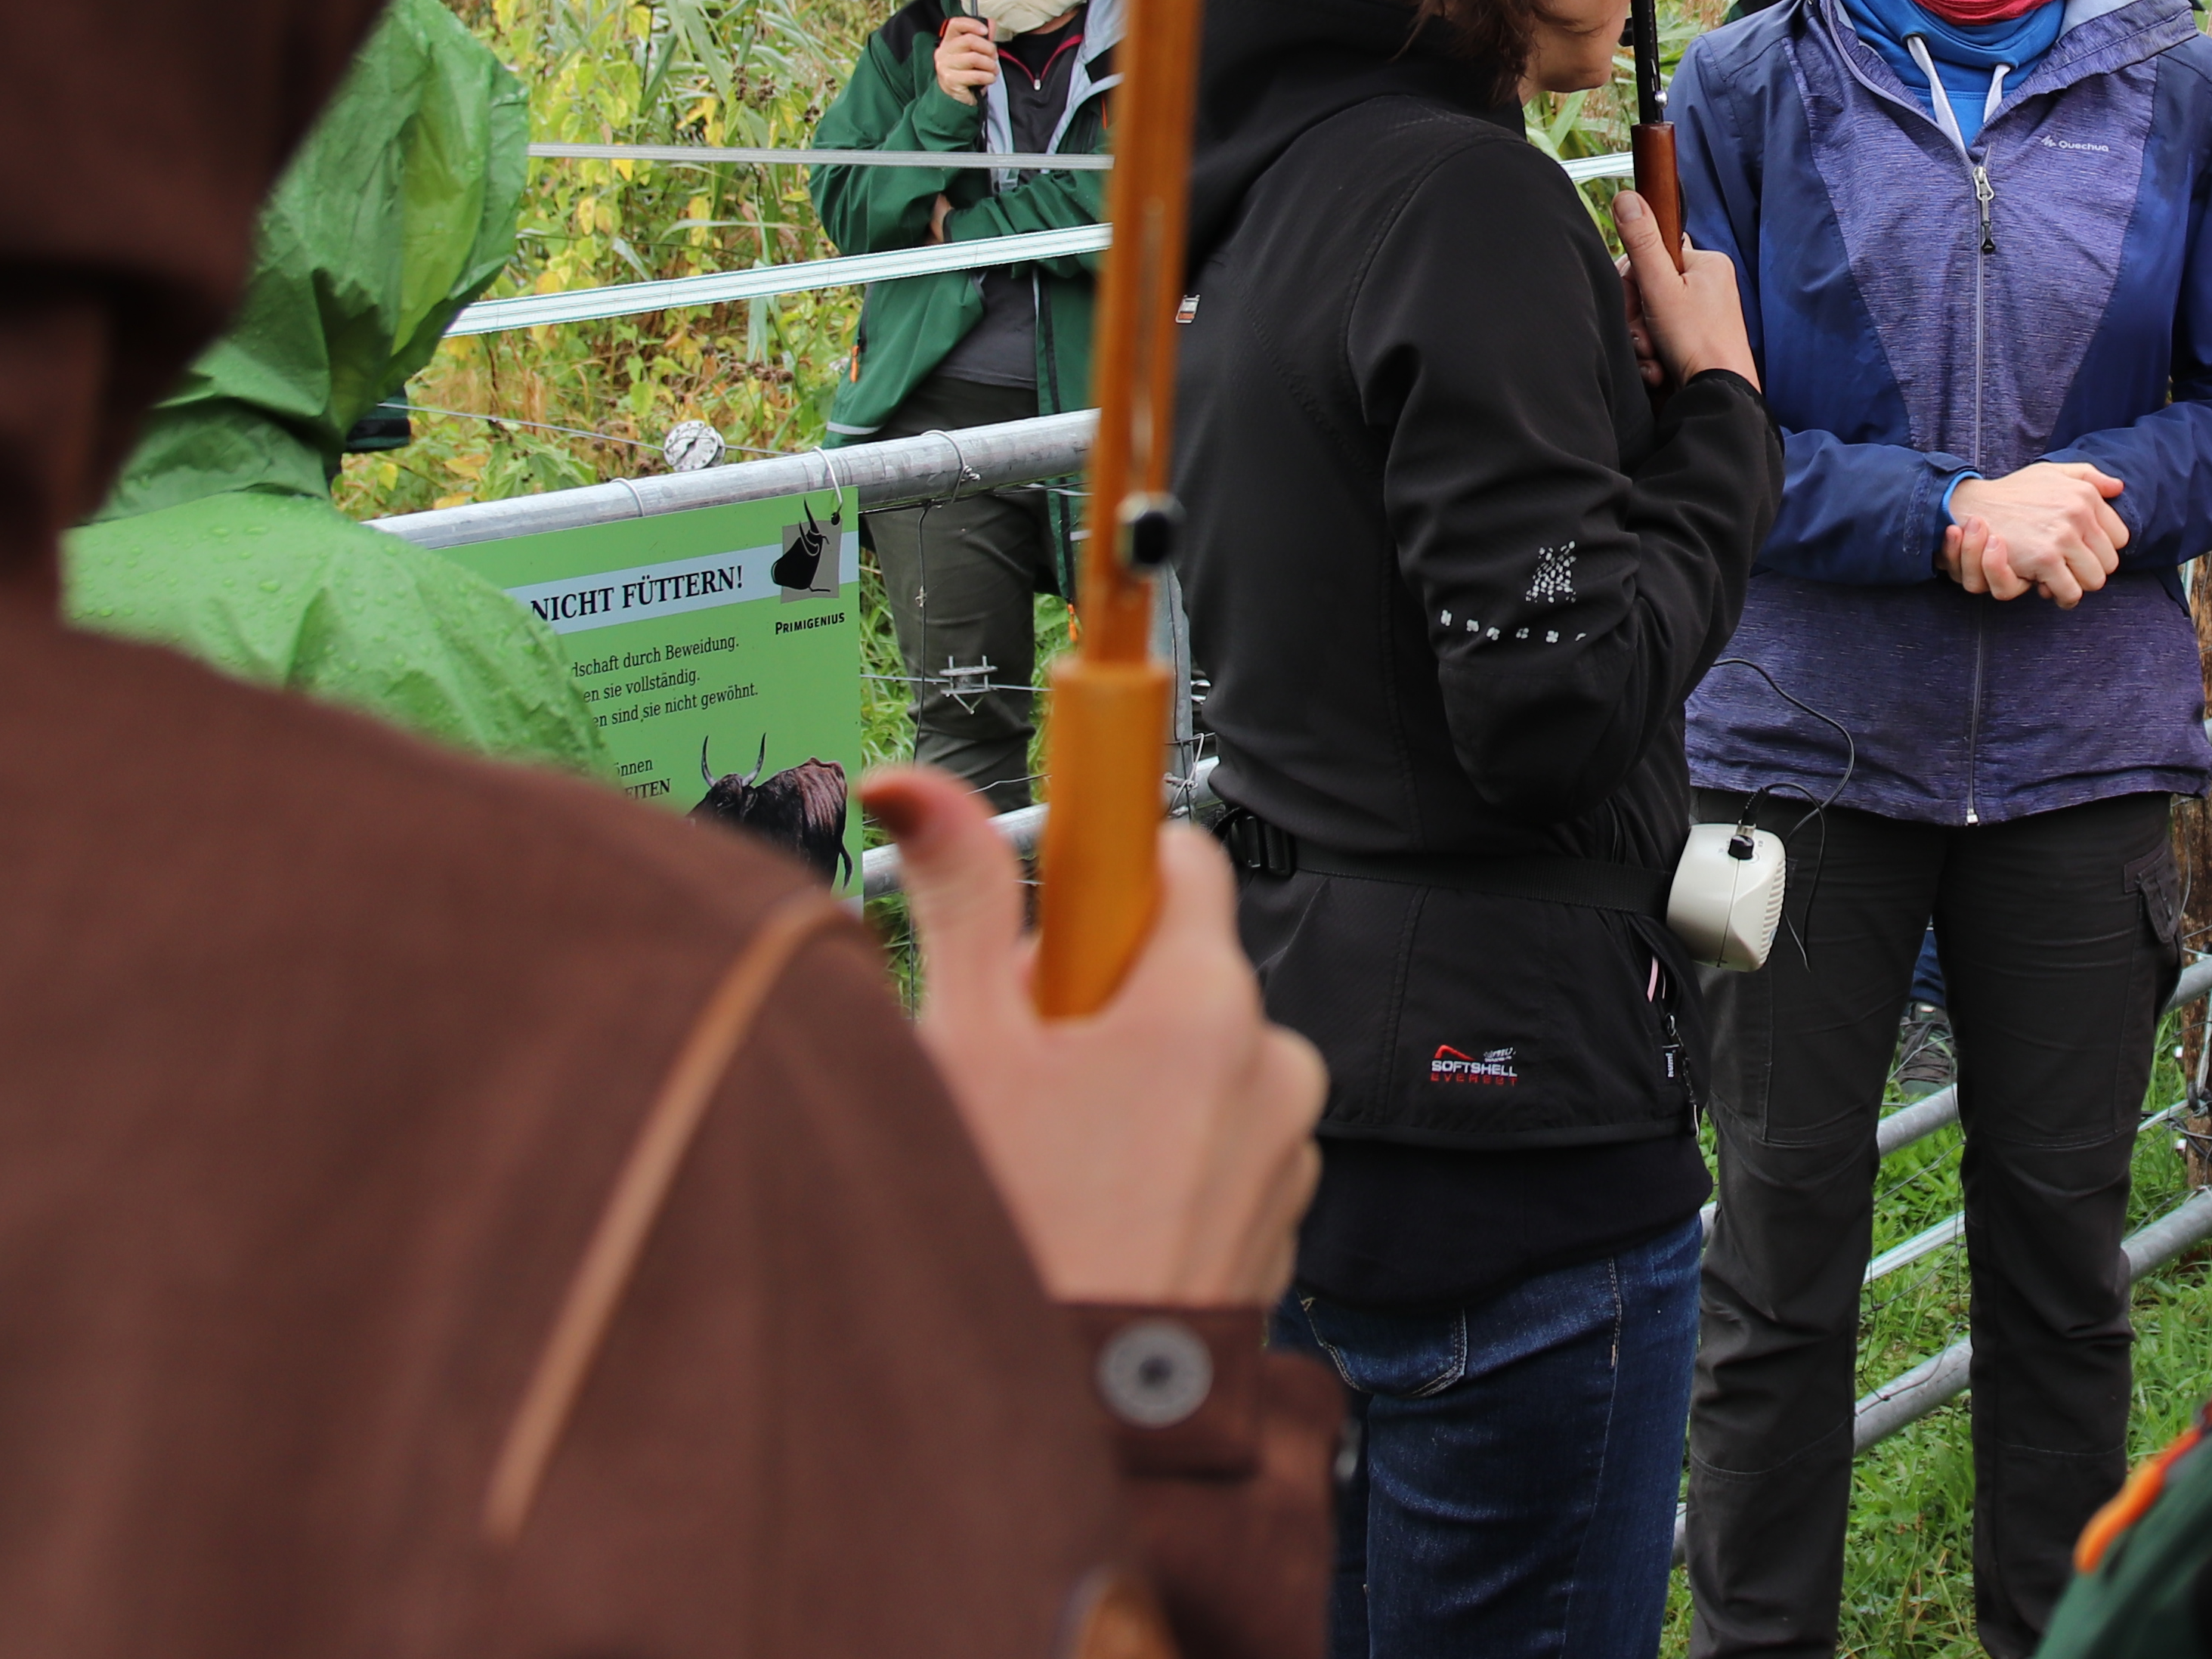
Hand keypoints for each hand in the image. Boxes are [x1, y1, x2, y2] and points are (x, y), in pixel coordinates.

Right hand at [859, 768, 1322, 1306]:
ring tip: (1053, 1160)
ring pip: (1196, 1065)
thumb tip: (923, 789)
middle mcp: (1272, 1065)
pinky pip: (1220, 1146)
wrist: (1074, 1421)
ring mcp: (1288, 1149)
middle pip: (1176, 969)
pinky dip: (1163, 1157)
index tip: (1052, 899)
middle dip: (1095, 998)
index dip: (1102, 872)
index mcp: (1204, 1004)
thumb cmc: (1019, 1243)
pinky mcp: (1283, 1218)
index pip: (1179, 856)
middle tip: (1020, 1068)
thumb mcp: (963, 1051)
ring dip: (1129, 1085)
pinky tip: (1096, 1212)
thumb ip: (958, 903)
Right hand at [934, 15, 1000, 103]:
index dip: (972, 24)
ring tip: (993, 70)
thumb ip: (983, 38)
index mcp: (948, 41)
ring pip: (974, 58)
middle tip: (994, 57)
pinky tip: (989, 79)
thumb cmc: (967, 72)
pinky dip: (988, 77)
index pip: (955, 24)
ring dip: (990, 65)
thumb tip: (991, 23)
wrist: (956, 97)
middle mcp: (943, 52)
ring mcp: (945, 67)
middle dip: (988, 48)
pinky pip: (976, 75)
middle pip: (969, 40)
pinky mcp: (951, 81)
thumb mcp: (975, 53)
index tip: (986, 31)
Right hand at [1615, 191, 1756, 390]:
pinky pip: (1662, 338)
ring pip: (1650, 316)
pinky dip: (1654, 355)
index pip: (1652, 254)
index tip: (1633, 300)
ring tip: (1654, 355)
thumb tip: (1627, 197)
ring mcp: (1704, 315)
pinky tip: (1659, 368)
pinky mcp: (1696, 341)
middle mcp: (1709, 285)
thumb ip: (1641, 242)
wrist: (1718, 395)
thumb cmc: (1697, 342)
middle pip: (1648, 288)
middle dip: (1637, 316)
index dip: (1632, 280)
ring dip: (1642, 339)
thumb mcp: (1660, 287)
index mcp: (1707, 263)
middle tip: (1644, 335)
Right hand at [1942, 460, 2127, 605]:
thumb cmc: (2015, 493)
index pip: (2120, 538)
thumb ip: (2088, 476)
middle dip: (2090, 570)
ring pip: (2095, 581)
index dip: (2102, 550)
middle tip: (2069, 569)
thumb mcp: (2051, 473)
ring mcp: (2063, 536)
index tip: (2083, 552)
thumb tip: (2119, 488)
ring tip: (2059, 579)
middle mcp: (2079, 513)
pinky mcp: (2045, 558)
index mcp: (2085, 495)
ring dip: (2077, 585)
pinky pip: (2071, 592)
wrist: (1975, 506)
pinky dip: (2061, 595)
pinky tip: (2046, 587)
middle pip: (2109, 563)